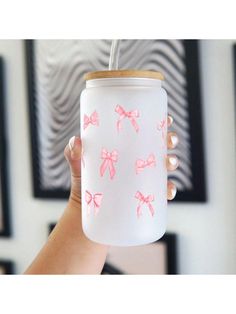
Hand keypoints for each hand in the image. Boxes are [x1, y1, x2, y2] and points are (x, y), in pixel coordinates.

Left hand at [64, 115, 178, 203]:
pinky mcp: (145, 197)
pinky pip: (162, 193)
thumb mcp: (78, 166)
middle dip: (170, 140)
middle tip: (169, 141)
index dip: (159, 123)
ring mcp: (143, 179)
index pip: (145, 131)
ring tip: (169, 163)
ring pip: (165, 167)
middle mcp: (137, 161)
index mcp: (126, 148)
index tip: (167, 120)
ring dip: (173, 162)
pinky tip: (169, 191)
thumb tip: (76, 141)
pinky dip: (169, 190)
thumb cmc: (83, 183)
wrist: (84, 213)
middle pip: (160, 146)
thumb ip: (73, 153)